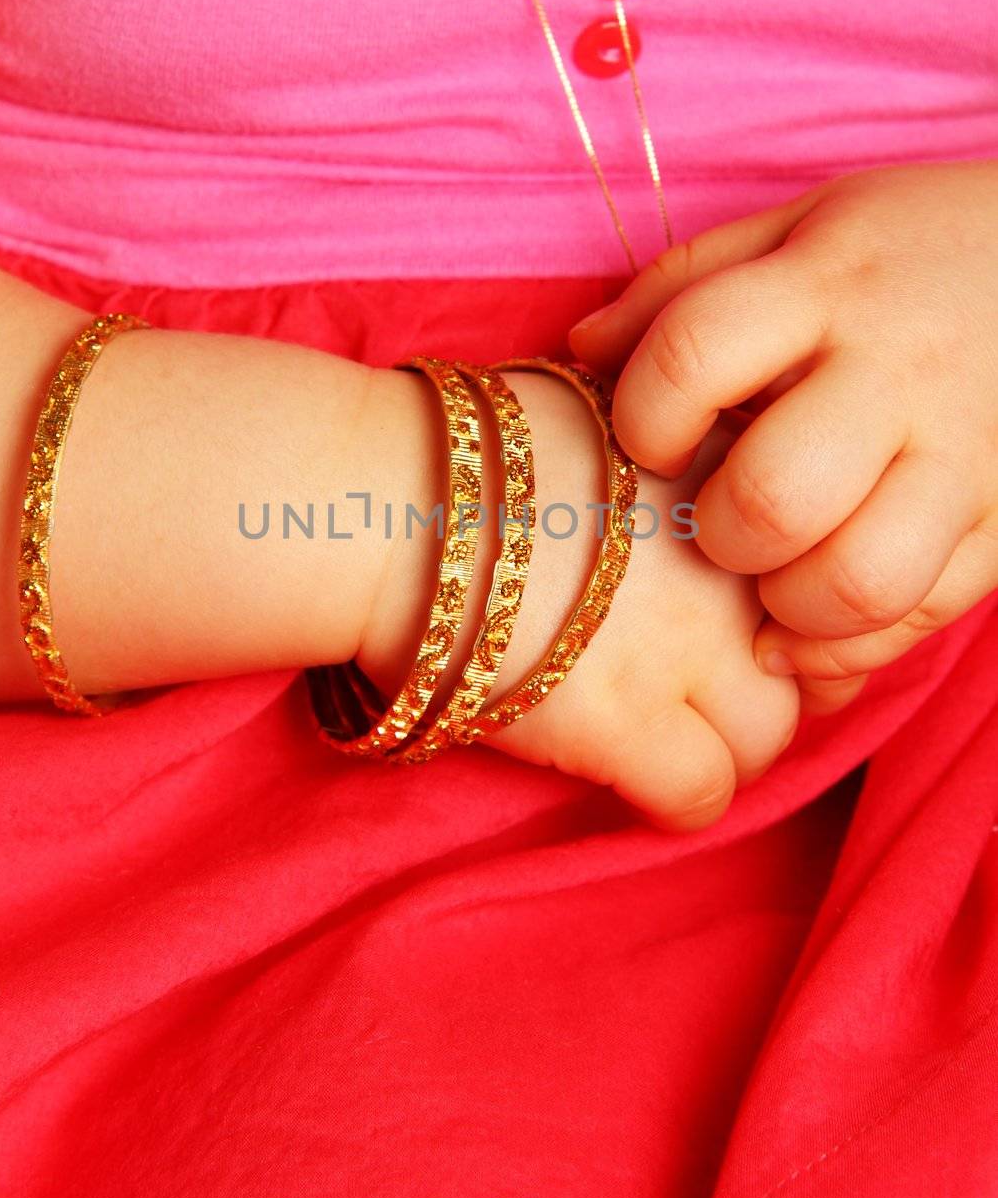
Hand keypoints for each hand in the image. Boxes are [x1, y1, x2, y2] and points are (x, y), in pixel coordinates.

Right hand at [359, 368, 798, 830]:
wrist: (381, 503)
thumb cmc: (456, 445)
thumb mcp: (590, 400)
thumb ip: (662, 439)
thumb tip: (671, 465)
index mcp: (726, 476)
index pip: (816, 561)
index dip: (775, 600)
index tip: (733, 617)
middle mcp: (729, 559)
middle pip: (810, 654)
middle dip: (762, 676)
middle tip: (700, 681)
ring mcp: (685, 645)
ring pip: (771, 737)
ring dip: (723, 742)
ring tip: (664, 731)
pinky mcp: (626, 723)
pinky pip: (704, 797)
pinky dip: (672, 797)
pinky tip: (629, 773)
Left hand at [569, 161, 997, 707]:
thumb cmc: (915, 250)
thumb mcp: (806, 225)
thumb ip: (688, 282)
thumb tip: (582, 352)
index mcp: (827, 286)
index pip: (694, 356)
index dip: (645, 417)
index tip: (653, 439)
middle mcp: (899, 373)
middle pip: (776, 495)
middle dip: (718, 533)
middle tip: (718, 522)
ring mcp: (968, 456)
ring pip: (860, 581)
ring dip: (790, 608)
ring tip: (773, 580)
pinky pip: (924, 617)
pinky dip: (848, 649)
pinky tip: (808, 630)